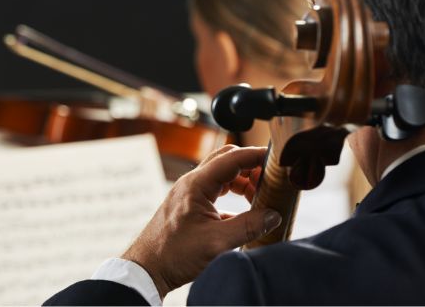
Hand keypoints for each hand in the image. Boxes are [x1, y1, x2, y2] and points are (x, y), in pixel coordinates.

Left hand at [121, 145, 281, 298]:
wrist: (147, 269)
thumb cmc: (174, 254)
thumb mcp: (217, 242)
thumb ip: (248, 227)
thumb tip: (273, 215)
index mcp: (196, 184)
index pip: (232, 158)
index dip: (257, 156)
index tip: (277, 160)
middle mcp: (192, 183)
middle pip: (227, 161)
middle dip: (251, 168)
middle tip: (270, 183)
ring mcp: (190, 193)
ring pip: (223, 175)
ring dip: (243, 183)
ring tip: (259, 200)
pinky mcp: (190, 205)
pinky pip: (216, 191)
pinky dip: (233, 196)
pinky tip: (244, 215)